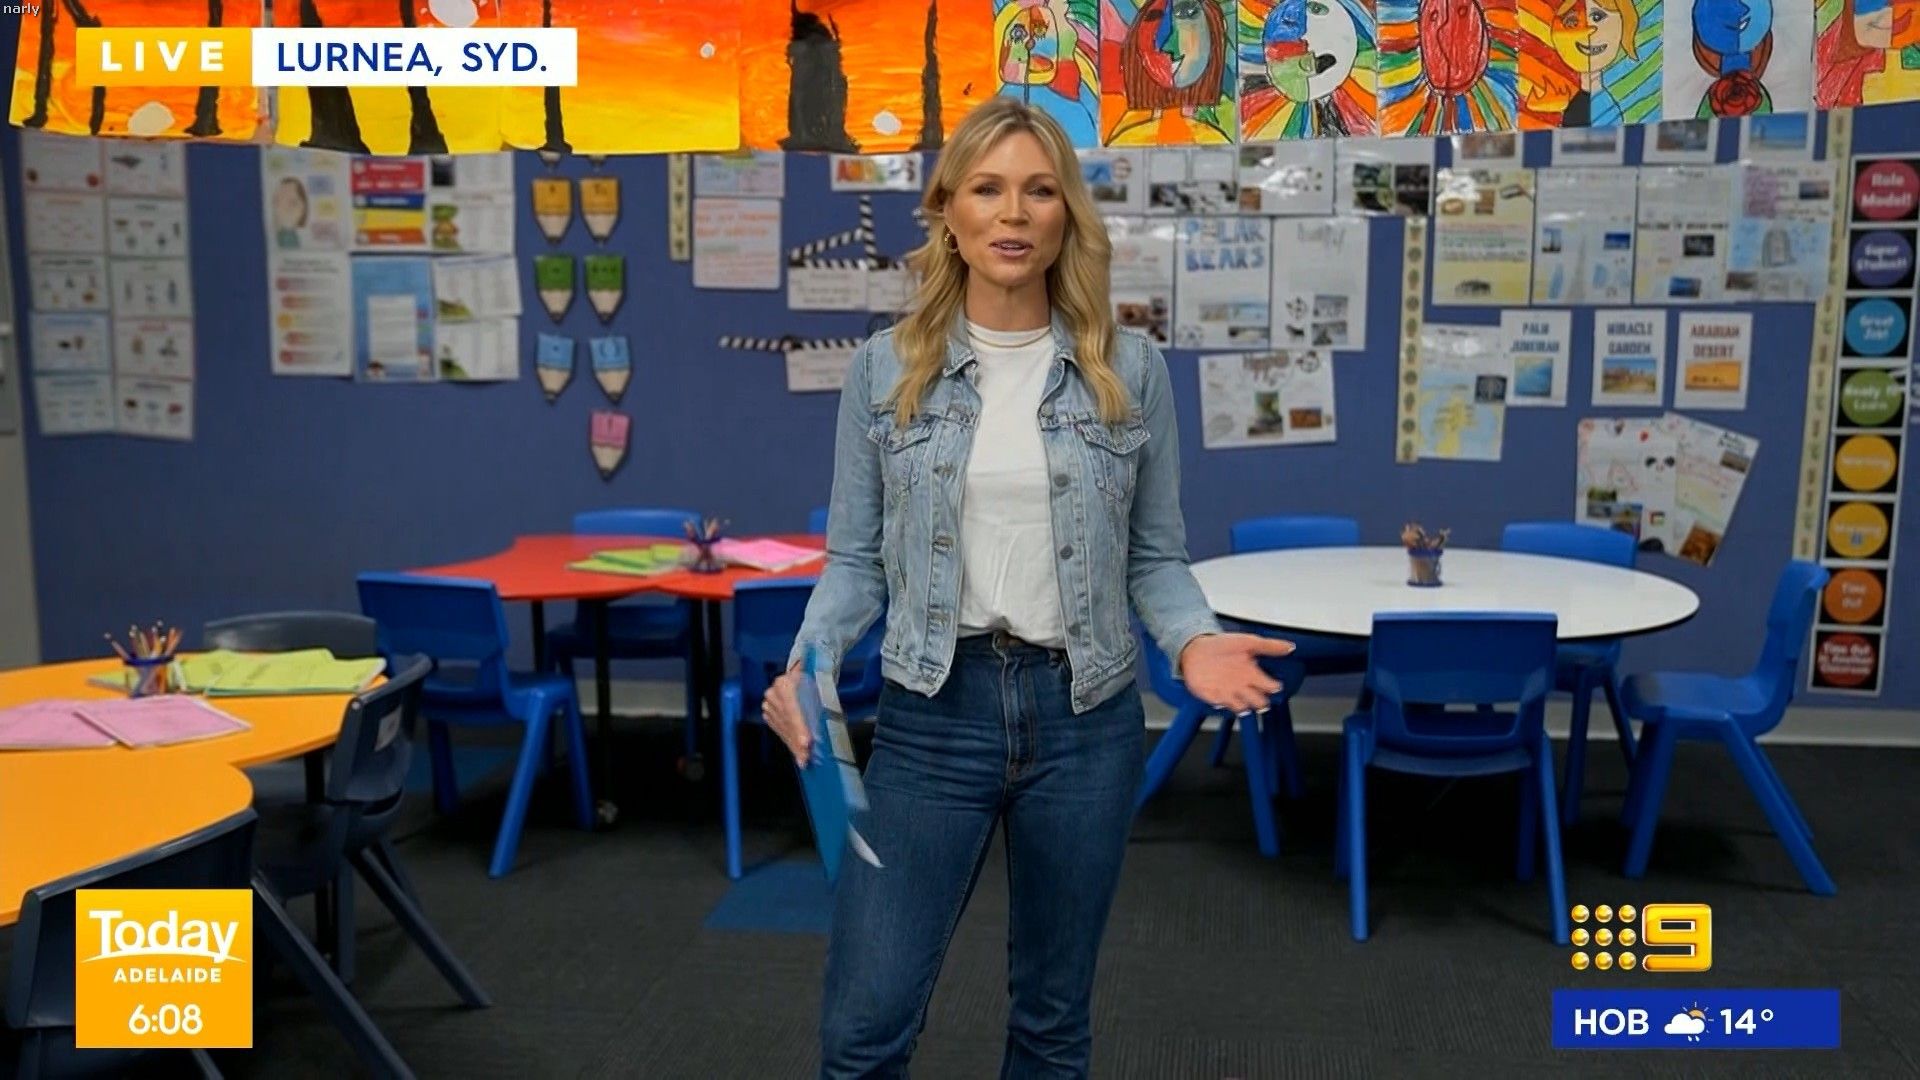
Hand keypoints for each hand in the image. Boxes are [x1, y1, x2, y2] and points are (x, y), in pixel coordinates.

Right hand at [762, 663, 813, 766]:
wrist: (799, 676)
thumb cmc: (813, 681)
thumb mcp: (818, 688)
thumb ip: (819, 704)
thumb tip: (822, 728)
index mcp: (785, 683)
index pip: (792, 709)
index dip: (799, 728)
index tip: (806, 743)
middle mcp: (773, 694)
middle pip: (786, 722)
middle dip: (797, 742)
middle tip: (806, 759)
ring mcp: (768, 705)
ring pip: (782, 729)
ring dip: (793, 745)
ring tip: (804, 759)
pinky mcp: (768, 714)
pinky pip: (779, 731)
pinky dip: (789, 741)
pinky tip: (797, 752)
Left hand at [1178, 633, 1294, 715]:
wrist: (1196, 648)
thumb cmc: (1222, 645)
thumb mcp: (1248, 641)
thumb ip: (1269, 646)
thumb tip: (1291, 647)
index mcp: (1253, 674)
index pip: (1270, 687)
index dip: (1273, 686)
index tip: (1273, 684)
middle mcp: (1243, 686)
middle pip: (1259, 702)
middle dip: (1260, 701)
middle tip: (1257, 694)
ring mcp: (1229, 693)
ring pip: (1243, 708)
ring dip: (1243, 705)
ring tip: (1240, 697)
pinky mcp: (1214, 697)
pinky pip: (1221, 705)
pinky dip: (1222, 702)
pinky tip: (1221, 695)